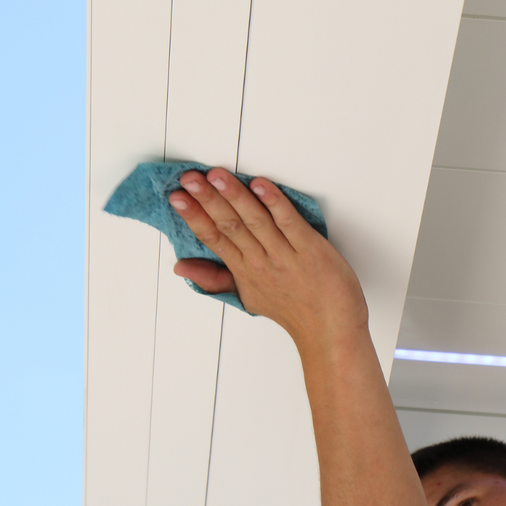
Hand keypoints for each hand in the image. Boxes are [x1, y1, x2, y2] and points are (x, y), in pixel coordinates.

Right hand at [169, 169, 367, 348]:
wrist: (329, 329)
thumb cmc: (293, 309)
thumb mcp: (247, 296)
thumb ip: (213, 279)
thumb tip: (180, 268)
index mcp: (244, 269)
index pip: (212, 238)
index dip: (193, 216)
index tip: (176, 197)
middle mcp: (261, 261)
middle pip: (229, 225)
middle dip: (207, 200)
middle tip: (188, 179)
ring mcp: (285, 255)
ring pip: (255, 221)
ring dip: (235, 196)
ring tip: (217, 176)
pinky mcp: (310, 249)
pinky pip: (289, 222)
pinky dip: (275, 203)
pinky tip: (261, 185)